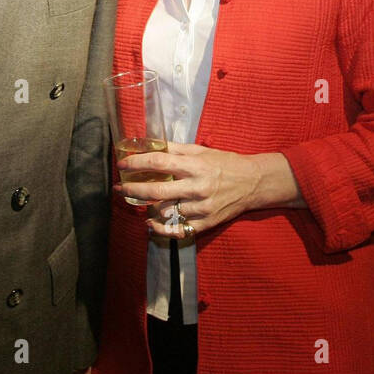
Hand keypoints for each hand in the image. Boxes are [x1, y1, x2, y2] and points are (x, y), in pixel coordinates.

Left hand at [115, 143, 299, 240]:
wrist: (253, 183)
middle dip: (133, 190)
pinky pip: (178, 230)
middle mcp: (197, 187)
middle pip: (157, 191)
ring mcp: (201, 207)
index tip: (122, 165)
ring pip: (165, 211)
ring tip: (139, 202)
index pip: (159, 163)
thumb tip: (150, 143)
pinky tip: (151, 223)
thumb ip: (176, 149)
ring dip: (147, 207)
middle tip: (119, 189)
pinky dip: (161, 228)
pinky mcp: (206, 223)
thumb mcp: (202, 151)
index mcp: (195, 165)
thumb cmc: (225, 164)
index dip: (137, 163)